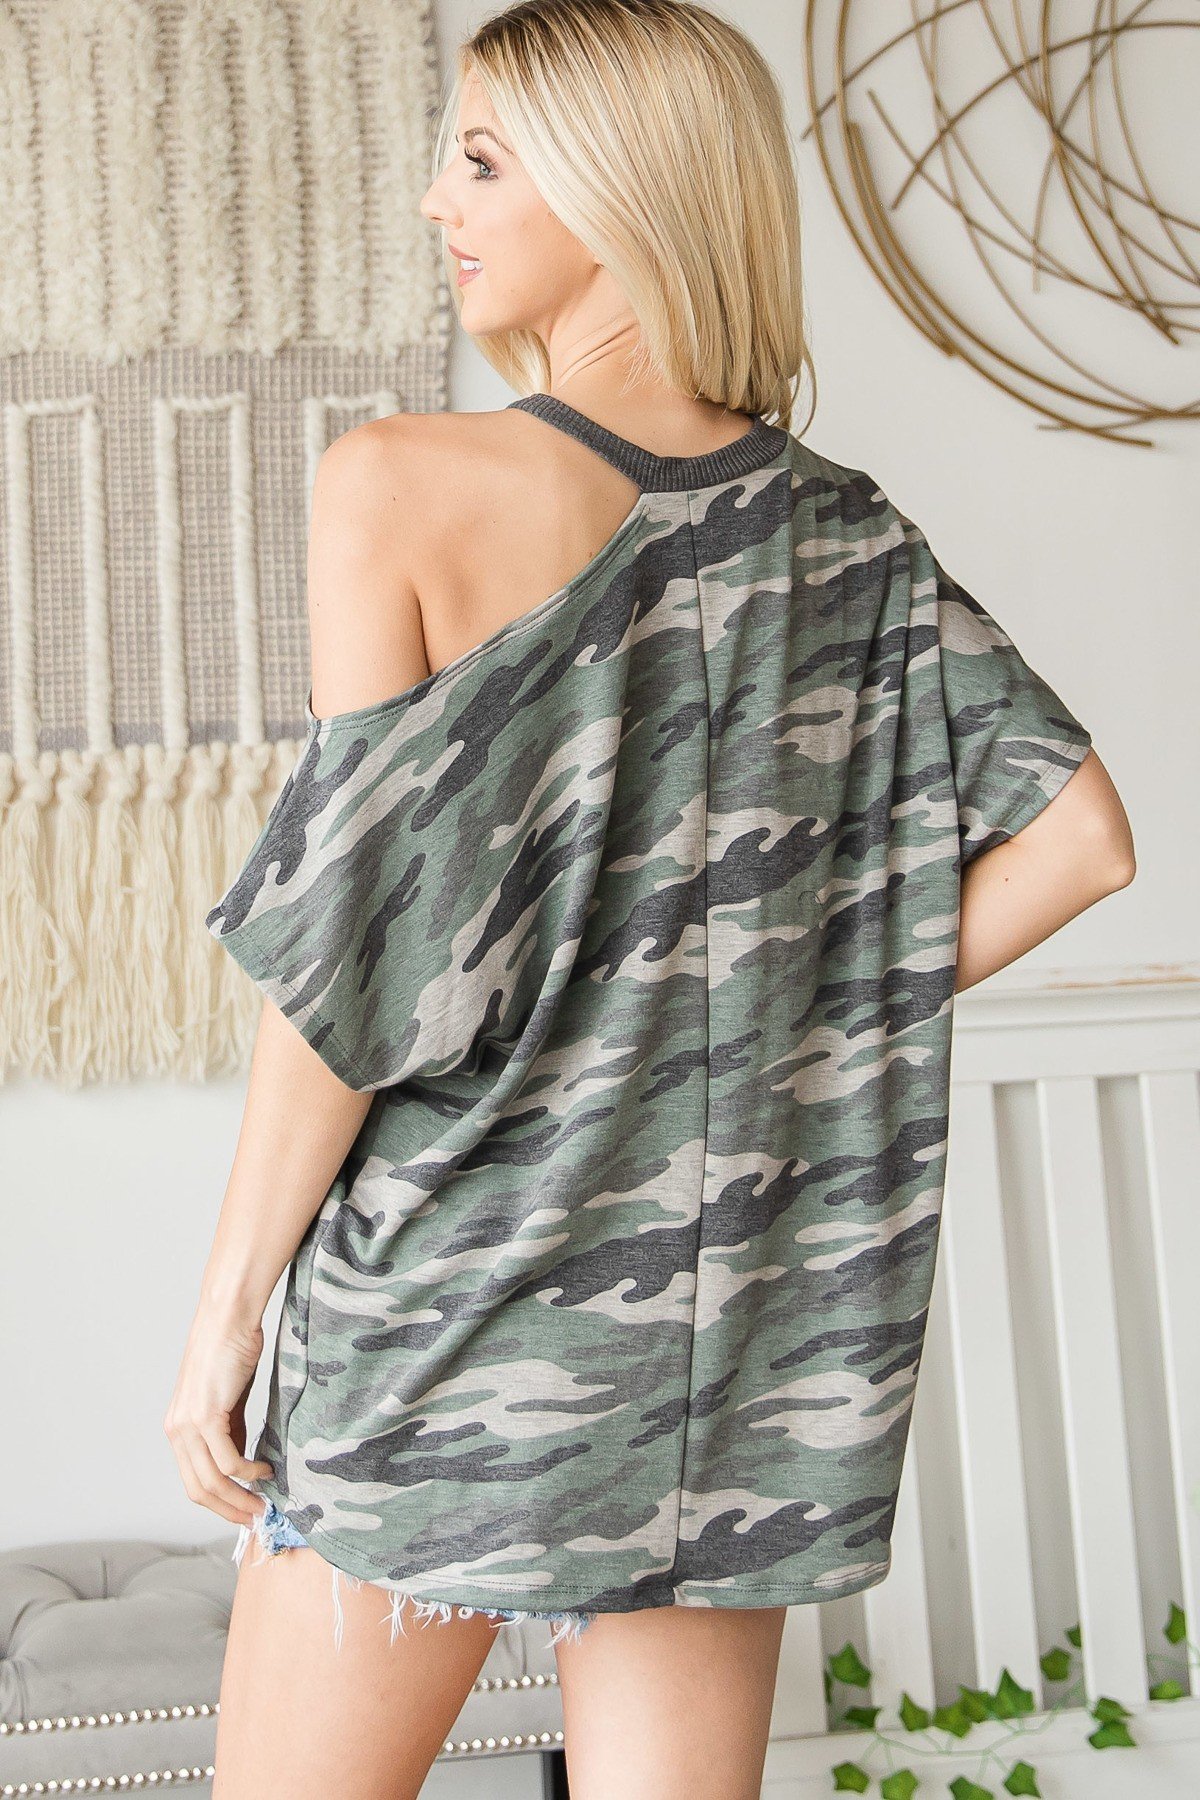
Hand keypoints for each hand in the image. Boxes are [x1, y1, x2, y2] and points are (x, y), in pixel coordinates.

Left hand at [164, 1308, 275, 1527]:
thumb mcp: (228, 1401)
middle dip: (228, 1510)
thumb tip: (242, 1465)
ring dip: (239, 1498)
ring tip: (263, 1502)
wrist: (228, 1318)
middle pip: (198, 1490)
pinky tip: (265, 1470)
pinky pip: (228, 1460)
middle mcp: (176, 1430)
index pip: (193, 1481)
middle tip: (255, 1519)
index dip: (218, 1503)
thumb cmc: (232, 1351)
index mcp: (178, 1428)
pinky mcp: (206, 1415)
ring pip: (211, 1481)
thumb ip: (230, 1432)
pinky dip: (248, 1473)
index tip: (244, 1511)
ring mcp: (189, 1424)